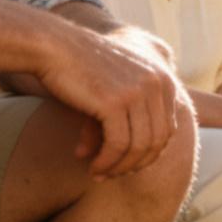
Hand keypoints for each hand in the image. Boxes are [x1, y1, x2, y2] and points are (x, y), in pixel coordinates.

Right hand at [35, 29, 184, 179]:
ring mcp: (139, 93)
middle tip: (116, 175)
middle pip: (157, 141)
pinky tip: (94, 169)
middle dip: (136, 164)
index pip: (167, 129)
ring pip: (139, 147)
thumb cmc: (82, 68)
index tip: (129, 164)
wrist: (54, 46)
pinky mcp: (116, 102)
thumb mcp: (119, 86)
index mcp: (164, 79)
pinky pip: (118, 145)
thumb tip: (140, 158)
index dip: (149, 152)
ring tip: (101, 175)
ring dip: (120, 167)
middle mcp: (158, 84)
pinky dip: (107, 162)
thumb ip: (134, 116)